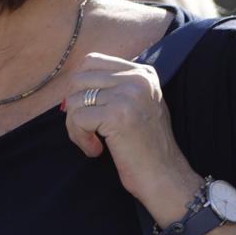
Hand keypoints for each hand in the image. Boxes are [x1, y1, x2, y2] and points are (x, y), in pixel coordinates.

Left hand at [60, 54, 200, 212]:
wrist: (163, 173)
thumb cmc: (143, 144)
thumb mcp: (133, 104)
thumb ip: (111, 87)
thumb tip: (72, 82)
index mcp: (142, 72)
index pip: (91, 61)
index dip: (79, 87)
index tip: (88, 111)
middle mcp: (138, 78)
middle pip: (78, 79)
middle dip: (73, 108)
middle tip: (86, 130)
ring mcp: (129, 94)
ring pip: (74, 100)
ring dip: (75, 126)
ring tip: (93, 142)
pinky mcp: (118, 114)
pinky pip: (76, 119)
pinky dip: (79, 138)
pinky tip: (96, 149)